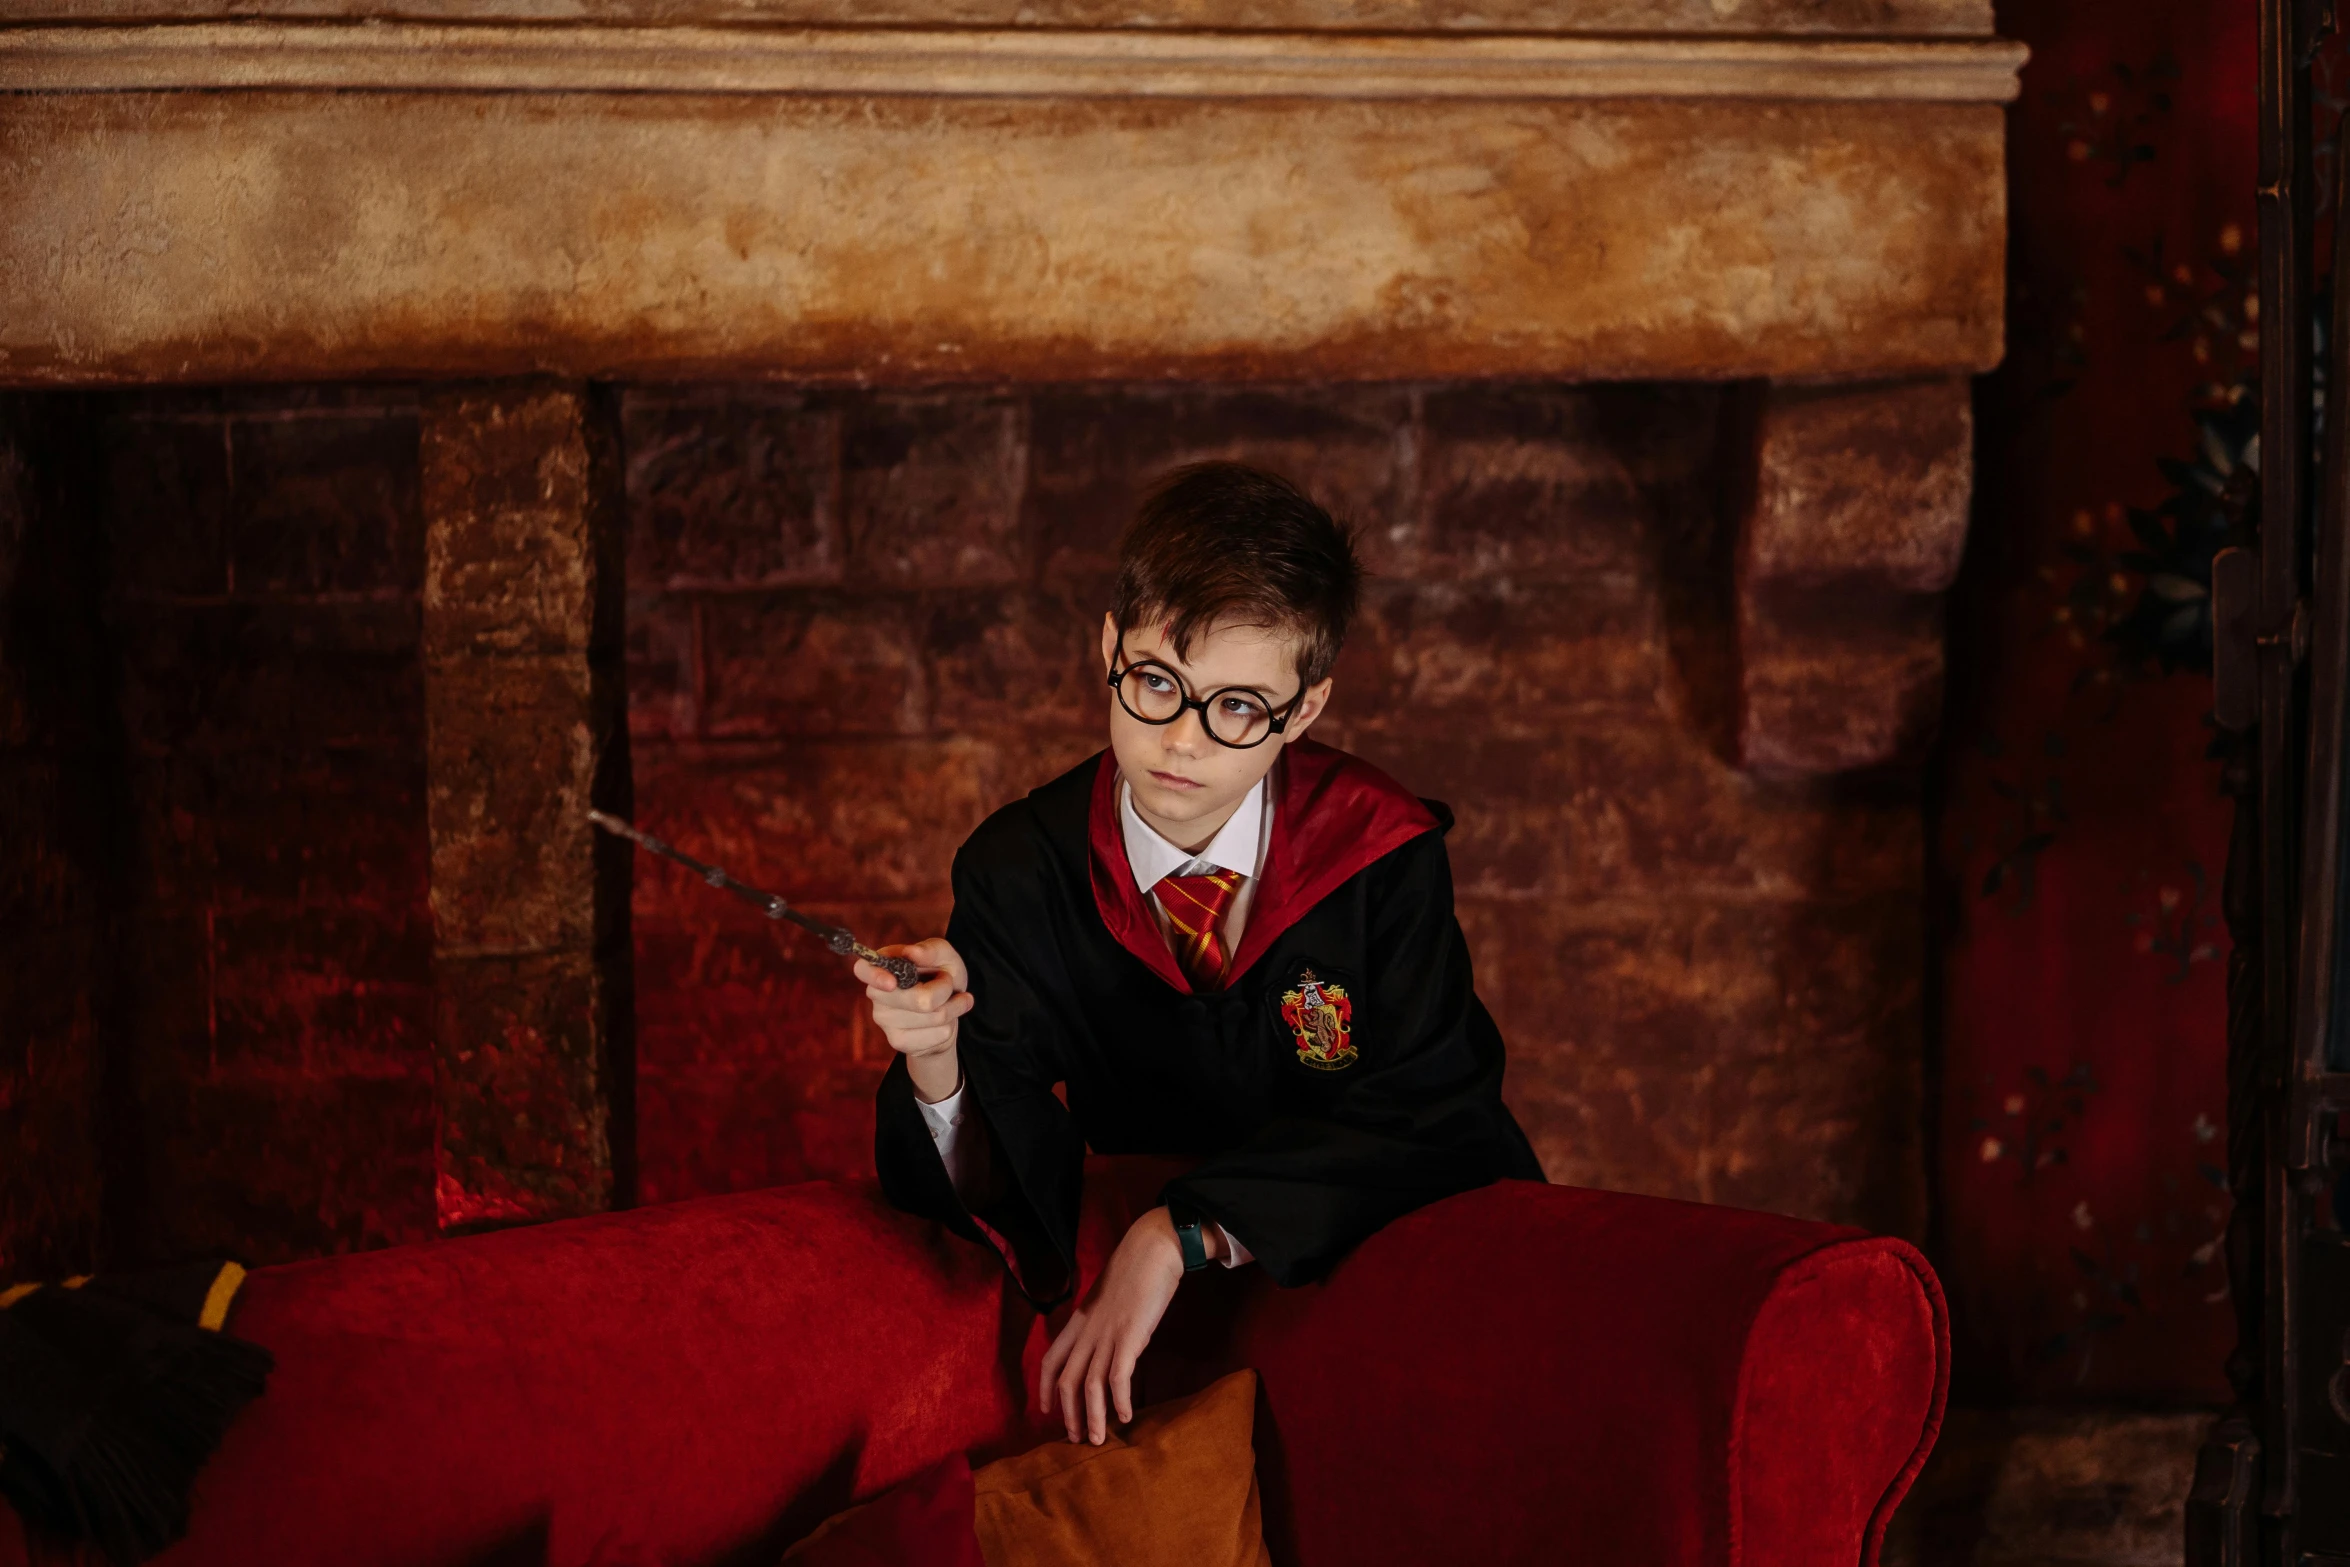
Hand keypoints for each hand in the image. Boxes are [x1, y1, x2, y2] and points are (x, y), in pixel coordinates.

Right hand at [854, 938, 970, 1104]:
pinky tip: (945, 1021)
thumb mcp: (945, 956)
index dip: (875, 976)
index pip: (863, 969)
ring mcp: (884, 1020)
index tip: (892, 983)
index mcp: (883, 966)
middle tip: (948, 982)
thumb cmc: (942, 975)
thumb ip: (932, 950)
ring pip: (934, 1017)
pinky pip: (938, 1034)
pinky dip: (950, 1026)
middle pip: (918, 999)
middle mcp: (877, 994)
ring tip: (950, 1002)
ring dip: (952, 1008)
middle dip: (945, 990)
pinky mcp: (897, 1041)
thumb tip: (913, 952)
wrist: (949, 1009)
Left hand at [1037, 1206, 1218, 1443]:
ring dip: (1092, 1417)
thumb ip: (1102, 1322)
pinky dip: (1120, 1400)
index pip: (1050, 1360)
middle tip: (1075, 1439)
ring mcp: (1107, 1334)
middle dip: (1068, 1414)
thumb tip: (1106, 1342)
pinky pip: (1118, 1376)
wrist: (1152, 1249)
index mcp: (1079, 1321)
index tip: (1046, 1411)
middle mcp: (1087, 1331)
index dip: (1045, 1389)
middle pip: (1066, 1381)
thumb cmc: (1135, 1272)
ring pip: (1089, 1385)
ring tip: (1098, 1439)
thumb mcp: (1108, 1299)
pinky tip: (1126, 1416)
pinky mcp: (1130, 1336)